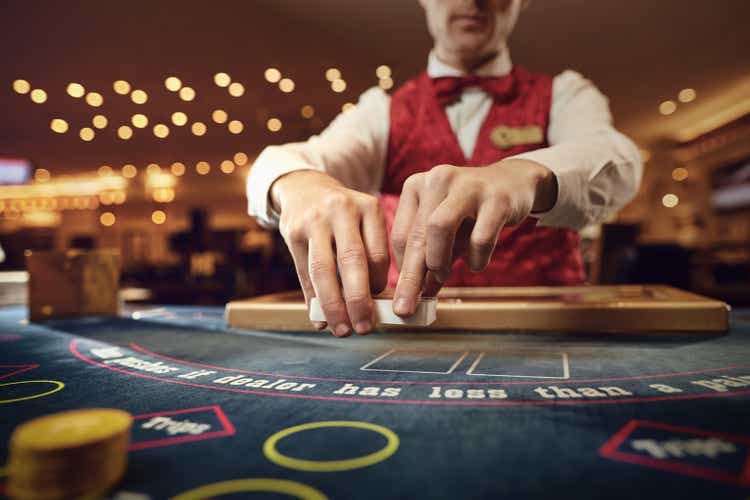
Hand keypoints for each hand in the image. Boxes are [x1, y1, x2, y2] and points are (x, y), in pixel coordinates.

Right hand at [271, 170, 389, 335]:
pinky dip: (312, 300)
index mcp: (368, 207)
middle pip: (352, 261)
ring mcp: (314, 220)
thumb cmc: (343, 215)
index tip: (378, 306)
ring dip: (333, 305)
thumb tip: (375, 305)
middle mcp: (342, 210)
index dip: (379, 285)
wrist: (305, 188)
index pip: (378, 254)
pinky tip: (319, 320)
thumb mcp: (363, 220)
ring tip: (341, 330)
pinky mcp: (292, 231)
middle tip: (365, 328)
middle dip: (359, 300)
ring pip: (323, 270)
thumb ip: (370, 254)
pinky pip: (303, 272)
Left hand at [390, 159, 556, 315]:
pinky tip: (476, 264)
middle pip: (417, 235)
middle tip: (407, 308)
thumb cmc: (469, 214)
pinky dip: (476, 259)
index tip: (403, 296)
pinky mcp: (497, 199)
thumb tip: (415, 297)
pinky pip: (480, 238)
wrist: (512, 184)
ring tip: (443, 276)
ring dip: (438, 261)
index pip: (401, 235)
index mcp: (416, 185)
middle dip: (411, 277)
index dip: (402, 270)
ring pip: (440, 227)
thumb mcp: (445, 233)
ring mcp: (467, 186)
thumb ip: (429, 260)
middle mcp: (437, 179)